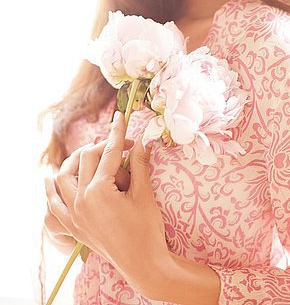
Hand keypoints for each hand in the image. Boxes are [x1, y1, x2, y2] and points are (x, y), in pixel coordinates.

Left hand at [44, 111, 171, 294]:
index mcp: (99, 191)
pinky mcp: (73, 226)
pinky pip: (53, 204)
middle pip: (86, 159)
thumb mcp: (144, 193)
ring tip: (89, 153)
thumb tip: (143, 139)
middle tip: (121, 144)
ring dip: (74, 161)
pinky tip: (51, 178)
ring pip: (63, 177)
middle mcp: (81, 200)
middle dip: (103, 146)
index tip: (120, 117)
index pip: (108, 153)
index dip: (116, 133)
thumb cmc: (147, 229)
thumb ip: (140, 164)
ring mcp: (74, 214)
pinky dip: (50, 189)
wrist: (143, 264)